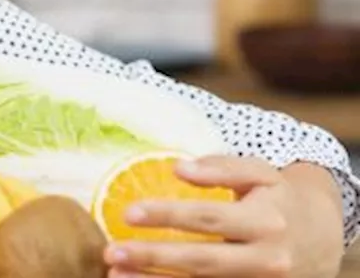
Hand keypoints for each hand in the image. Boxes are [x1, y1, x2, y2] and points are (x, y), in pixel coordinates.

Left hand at [104, 155, 343, 277]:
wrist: (322, 238)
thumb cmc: (279, 199)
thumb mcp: (261, 173)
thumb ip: (221, 168)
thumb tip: (178, 167)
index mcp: (266, 221)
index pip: (210, 218)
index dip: (168, 216)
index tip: (129, 212)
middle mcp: (266, 259)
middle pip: (204, 261)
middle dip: (155, 258)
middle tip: (112, 251)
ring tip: (116, 275)